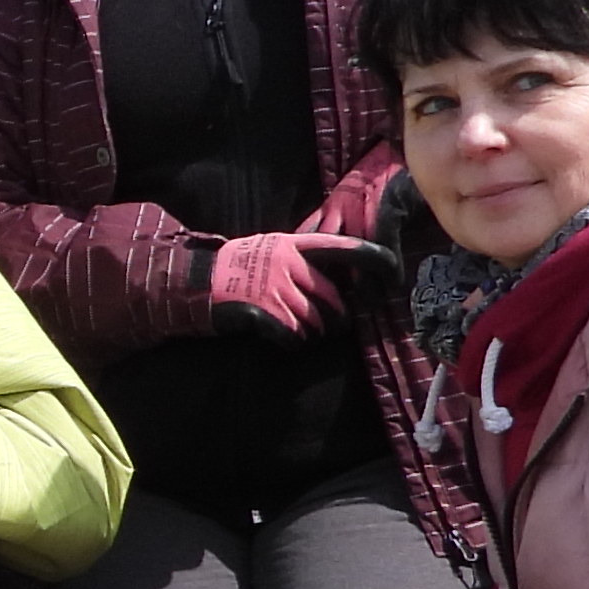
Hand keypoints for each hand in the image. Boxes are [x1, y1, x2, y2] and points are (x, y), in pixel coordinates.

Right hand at [208, 233, 363, 340]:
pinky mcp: (262, 312)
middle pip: (334, 298)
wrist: (194, 281)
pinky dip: (293, 343)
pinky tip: (284, 340)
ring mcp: (275, 288)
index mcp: (295, 246)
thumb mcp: (271, 249)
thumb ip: (302, 258)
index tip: (394, 270)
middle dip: (337, 319)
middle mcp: (289, 264)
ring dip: (312, 333)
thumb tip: (336, 279)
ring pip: (316, 321)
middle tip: (331, 327)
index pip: (345, 249)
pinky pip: (293, 336)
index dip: (374, 258)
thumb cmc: (235, 267)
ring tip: (300, 332)